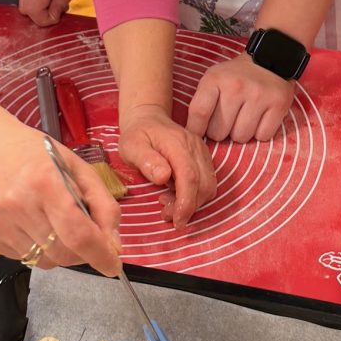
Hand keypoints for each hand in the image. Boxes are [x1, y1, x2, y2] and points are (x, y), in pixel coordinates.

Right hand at [0, 116, 120, 274]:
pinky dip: (37, 248)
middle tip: (84, 234)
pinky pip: (25, 258)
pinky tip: (31, 222)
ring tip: (53, 222)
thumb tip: (114, 245)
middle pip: (64, 253)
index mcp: (45, 182)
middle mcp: (19, 205)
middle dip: (83, 253)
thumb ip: (103, 204)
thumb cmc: (33, 153)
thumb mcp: (76, 166)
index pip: (78, 234)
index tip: (113, 265)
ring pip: (45, 261)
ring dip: (60, 251)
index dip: (100, 255)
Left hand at [118, 103, 215, 227]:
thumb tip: (163, 177)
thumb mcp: (131, 146)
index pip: (190, 177)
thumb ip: (146, 160)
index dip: (186, 202)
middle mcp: (195, 147)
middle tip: (166, 214)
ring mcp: (202, 152)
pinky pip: (207, 182)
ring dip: (192, 202)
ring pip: (208, 186)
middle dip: (188, 206)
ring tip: (167, 205)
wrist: (148, 119)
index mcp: (177, 144)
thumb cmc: (137, 135)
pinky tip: (174, 195)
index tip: (177, 221)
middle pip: (204, 185)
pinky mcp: (203, 158)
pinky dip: (194, 195)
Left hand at [185, 52, 295, 142]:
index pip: (199, 113)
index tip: (198, 134)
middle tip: (228, 120)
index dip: (196, 130)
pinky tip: (260, 118)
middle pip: (219, 132)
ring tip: (244, 117)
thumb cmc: (236, 75)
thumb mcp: (213, 79)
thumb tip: (193, 135)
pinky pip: (263, 136)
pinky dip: (260, 132)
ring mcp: (259, 96)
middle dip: (221, 131)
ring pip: (241, 137)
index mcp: (215, 79)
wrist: (271, 58)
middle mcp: (236, 87)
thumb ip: (202, 103)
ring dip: (241, 133)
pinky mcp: (279, 104)